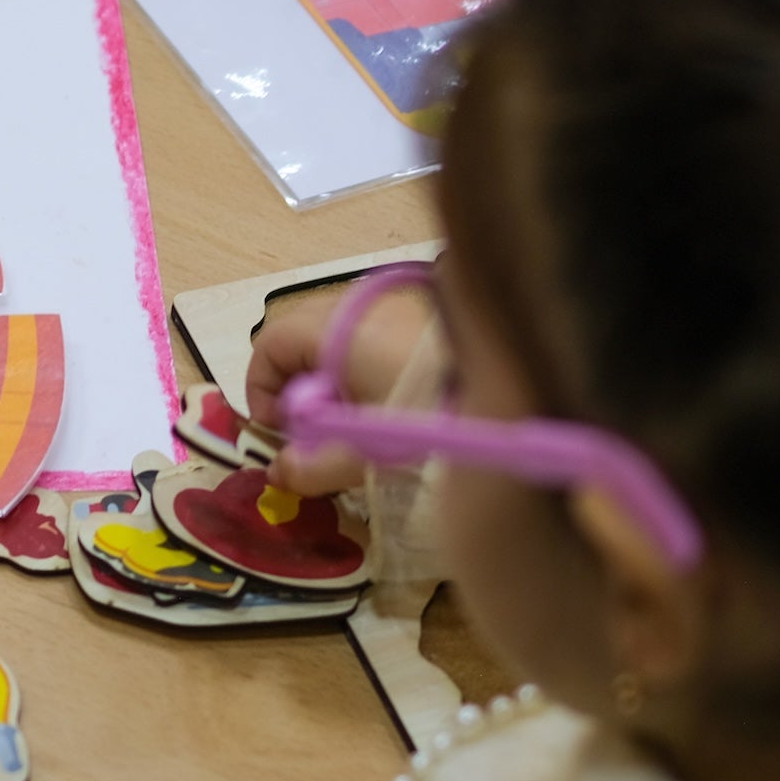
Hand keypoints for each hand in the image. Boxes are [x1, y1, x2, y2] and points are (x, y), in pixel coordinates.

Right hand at [244, 278, 435, 494]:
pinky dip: (370, 374)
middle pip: (303, 341)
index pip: (270, 344)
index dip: (261, 389)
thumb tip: (278, 475)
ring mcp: (397, 305)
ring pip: (340, 343)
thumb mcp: (368, 451)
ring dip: (337, 386)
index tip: (279, 432)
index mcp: (337, 328)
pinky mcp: (428, 317)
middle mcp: (363, 305)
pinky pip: (375, 341)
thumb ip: (315, 465)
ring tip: (360, 430)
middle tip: (318, 438)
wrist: (518, 397)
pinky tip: (396, 410)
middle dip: (300, 392)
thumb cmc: (433, 416)